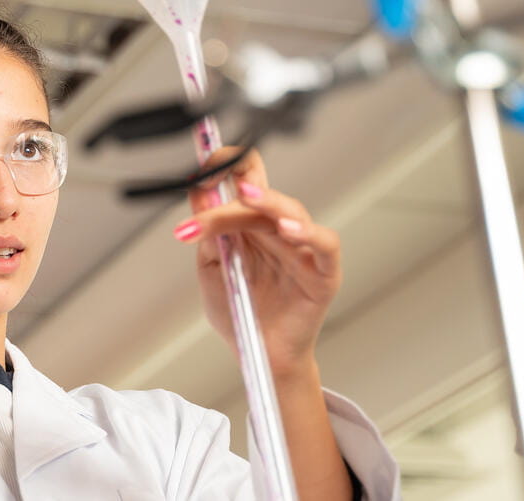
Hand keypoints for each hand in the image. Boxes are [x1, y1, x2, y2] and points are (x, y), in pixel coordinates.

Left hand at [173, 148, 341, 375]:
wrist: (258, 356)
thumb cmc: (239, 312)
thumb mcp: (211, 269)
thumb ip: (208, 235)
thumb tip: (199, 195)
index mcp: (250, 224)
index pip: (243, 179)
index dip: (223, 167)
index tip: (199, 173)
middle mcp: (277, 229)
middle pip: (259, 194)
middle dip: (228, 199)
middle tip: (202, 208)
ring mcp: (303, 248)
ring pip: (290, 210)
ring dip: (267, 202)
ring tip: (247, 198)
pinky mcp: (324, 271)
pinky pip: (324, 243)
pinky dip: (308, 233)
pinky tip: (289, 230)